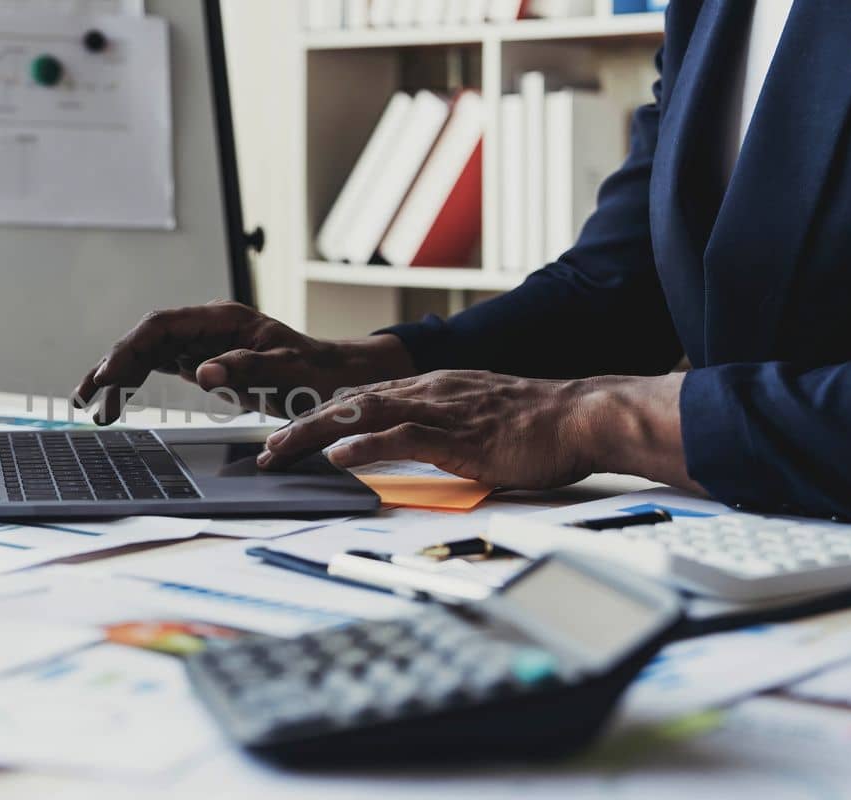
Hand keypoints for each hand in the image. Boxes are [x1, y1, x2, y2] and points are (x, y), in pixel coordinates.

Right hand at [73, 300, 412, 423]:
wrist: (335, 378)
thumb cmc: (317, 373)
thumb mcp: (289, 373)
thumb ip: (247, 369)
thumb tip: (203, 371)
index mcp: (223, 319)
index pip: (162, 325)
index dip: (130, 348)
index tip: (110, 375)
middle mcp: (206, 326)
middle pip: (145, 338)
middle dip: (113, 364)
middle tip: (88, 397)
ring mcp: (202, 343)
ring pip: (146, 353)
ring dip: (117, 376)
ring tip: (89, 404)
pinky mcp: (203, 362)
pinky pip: (158, 367)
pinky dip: (135, 383)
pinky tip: (115, 400)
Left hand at [257, 371, 698, 492]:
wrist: (584, 417)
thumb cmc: (540, 426)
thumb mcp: (477, 423)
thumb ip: (441, 431)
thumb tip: (413, 451)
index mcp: (432, 388)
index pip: (362, 399)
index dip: (321, 416)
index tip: (288, 435)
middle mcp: (428, 391)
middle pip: (349, 402)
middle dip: (301, 424)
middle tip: (266, 449)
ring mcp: (441, 409)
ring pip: (363, 415)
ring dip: (315, 434)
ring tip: (281, 452)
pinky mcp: (459, 434)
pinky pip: (402, 438)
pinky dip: (365, 446)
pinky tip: (338, 457)